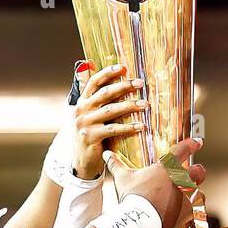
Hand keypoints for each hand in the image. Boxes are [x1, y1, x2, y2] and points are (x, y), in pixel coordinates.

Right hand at [72, 63, 146, 179]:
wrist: (81, 161)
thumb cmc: (91, 135)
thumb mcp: (90, 116)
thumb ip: (97, 100)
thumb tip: (105, 75)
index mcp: (82, 102)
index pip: (94, 82)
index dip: (108, 72)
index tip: (123, 67)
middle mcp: (81, 110)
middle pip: (105, 93)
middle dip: (124, 86)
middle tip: (140, 83)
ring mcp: (84, 124)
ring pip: (110, 110)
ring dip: (130, 106)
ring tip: (145, 104)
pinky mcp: (90, 137)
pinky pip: (113, 129)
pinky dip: (128, 127)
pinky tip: (141, 126)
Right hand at [105, 136, 205, 227]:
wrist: (139, 219)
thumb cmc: (132, 196)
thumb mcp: (122, 178)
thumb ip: (116, 164)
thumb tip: (106, 154)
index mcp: (165, 168)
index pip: (182, 150)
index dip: (192, 144)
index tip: (198, 142)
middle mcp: (179, 180)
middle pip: (198, 171)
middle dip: (197, 171)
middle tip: (195, 173)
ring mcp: (185, 196)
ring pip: (198, 190)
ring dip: (193, 192)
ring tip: (188, 196)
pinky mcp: (187, 211)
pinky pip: (195, 207)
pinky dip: (190, 208)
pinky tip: (184, 210)